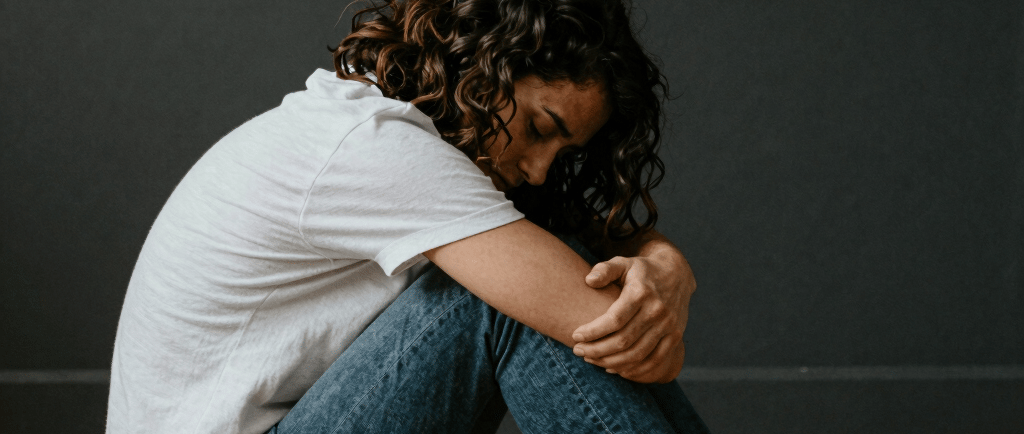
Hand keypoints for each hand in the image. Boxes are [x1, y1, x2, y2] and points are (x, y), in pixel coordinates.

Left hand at [571, 252, 694, 382]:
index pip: (614, 319)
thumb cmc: (640, 270)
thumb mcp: (622, 263)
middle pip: (623, 341)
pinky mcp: (675, 336)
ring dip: (610, 362)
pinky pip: (654, 361)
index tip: (575, 335)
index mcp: (640, 292)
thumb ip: (604, 270)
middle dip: (597, 350)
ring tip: (591, 360)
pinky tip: (613, 368)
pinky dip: (633, 370)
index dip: (593, 331)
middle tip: (578, 351)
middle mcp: (657, 310)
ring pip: (637, 355)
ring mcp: (668, 325)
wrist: (676, 274)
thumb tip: (589, 280)